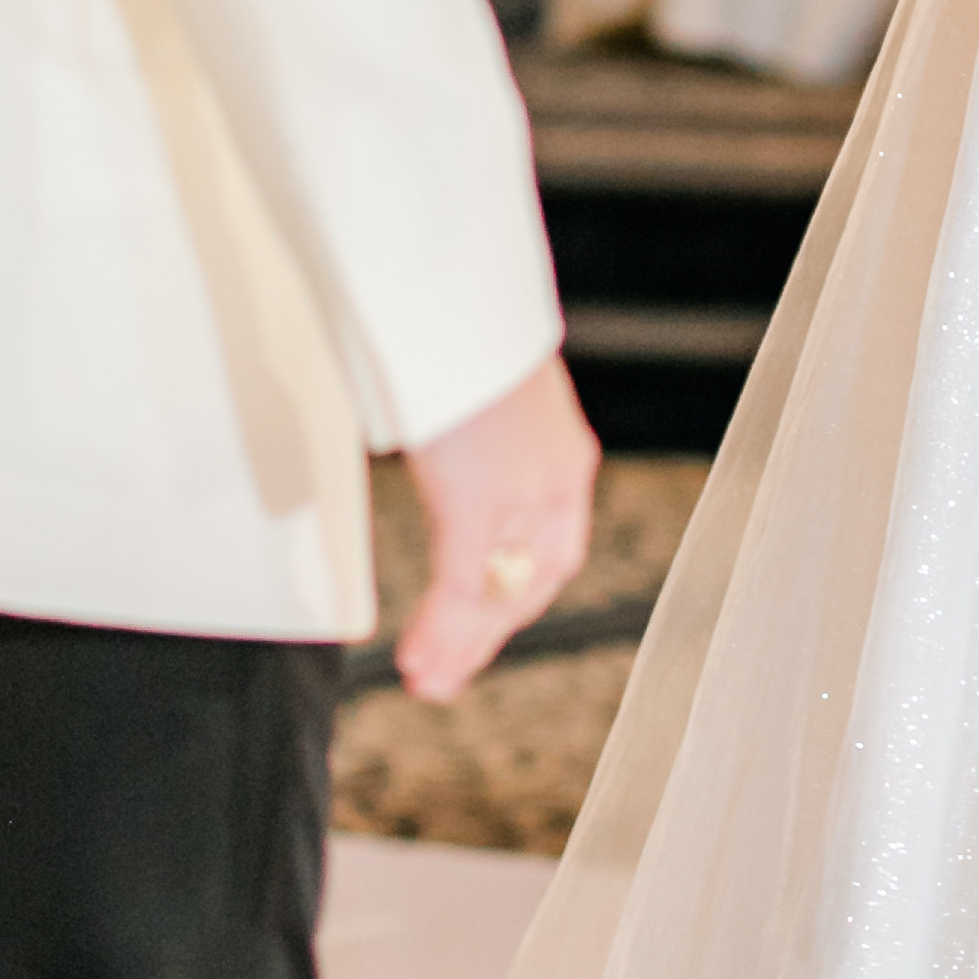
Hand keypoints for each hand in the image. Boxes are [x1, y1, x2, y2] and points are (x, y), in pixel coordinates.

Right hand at [397, 349, 599, 704]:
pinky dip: (441, 630)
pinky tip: (417, 662)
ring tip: (426, 684)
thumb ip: (478, 425)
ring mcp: (522, 496)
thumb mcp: (486, 387)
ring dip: (461, 646)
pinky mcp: (480, 500)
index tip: (487, 624)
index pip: (553, 549)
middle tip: (449, 675)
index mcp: (562, 454)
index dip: (520, 596)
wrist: (465, 295)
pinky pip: (462, 584)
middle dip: (490, 634)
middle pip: (532, 581)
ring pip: (497, 595)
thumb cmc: (464, 326)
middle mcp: (556, 482)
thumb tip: (443, 432)